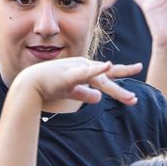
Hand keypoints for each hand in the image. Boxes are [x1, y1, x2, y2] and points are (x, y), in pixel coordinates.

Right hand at [12, 57, 141, 110]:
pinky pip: (85, 73)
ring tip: (131, 98)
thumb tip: (98, 99)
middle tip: (137, 91)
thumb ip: (84, 94)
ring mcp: (76, 69)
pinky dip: (97, 70)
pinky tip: (107, 66)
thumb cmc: (48, 86)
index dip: (122, 72)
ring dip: (115, 89)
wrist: (29, 85)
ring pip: (100, 79)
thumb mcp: (71, 92)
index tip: (137, 68)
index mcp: (84, 70)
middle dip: (122, 84)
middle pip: (107, 77)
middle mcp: (82, 66)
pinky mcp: (68, 76)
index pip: (106, 73)